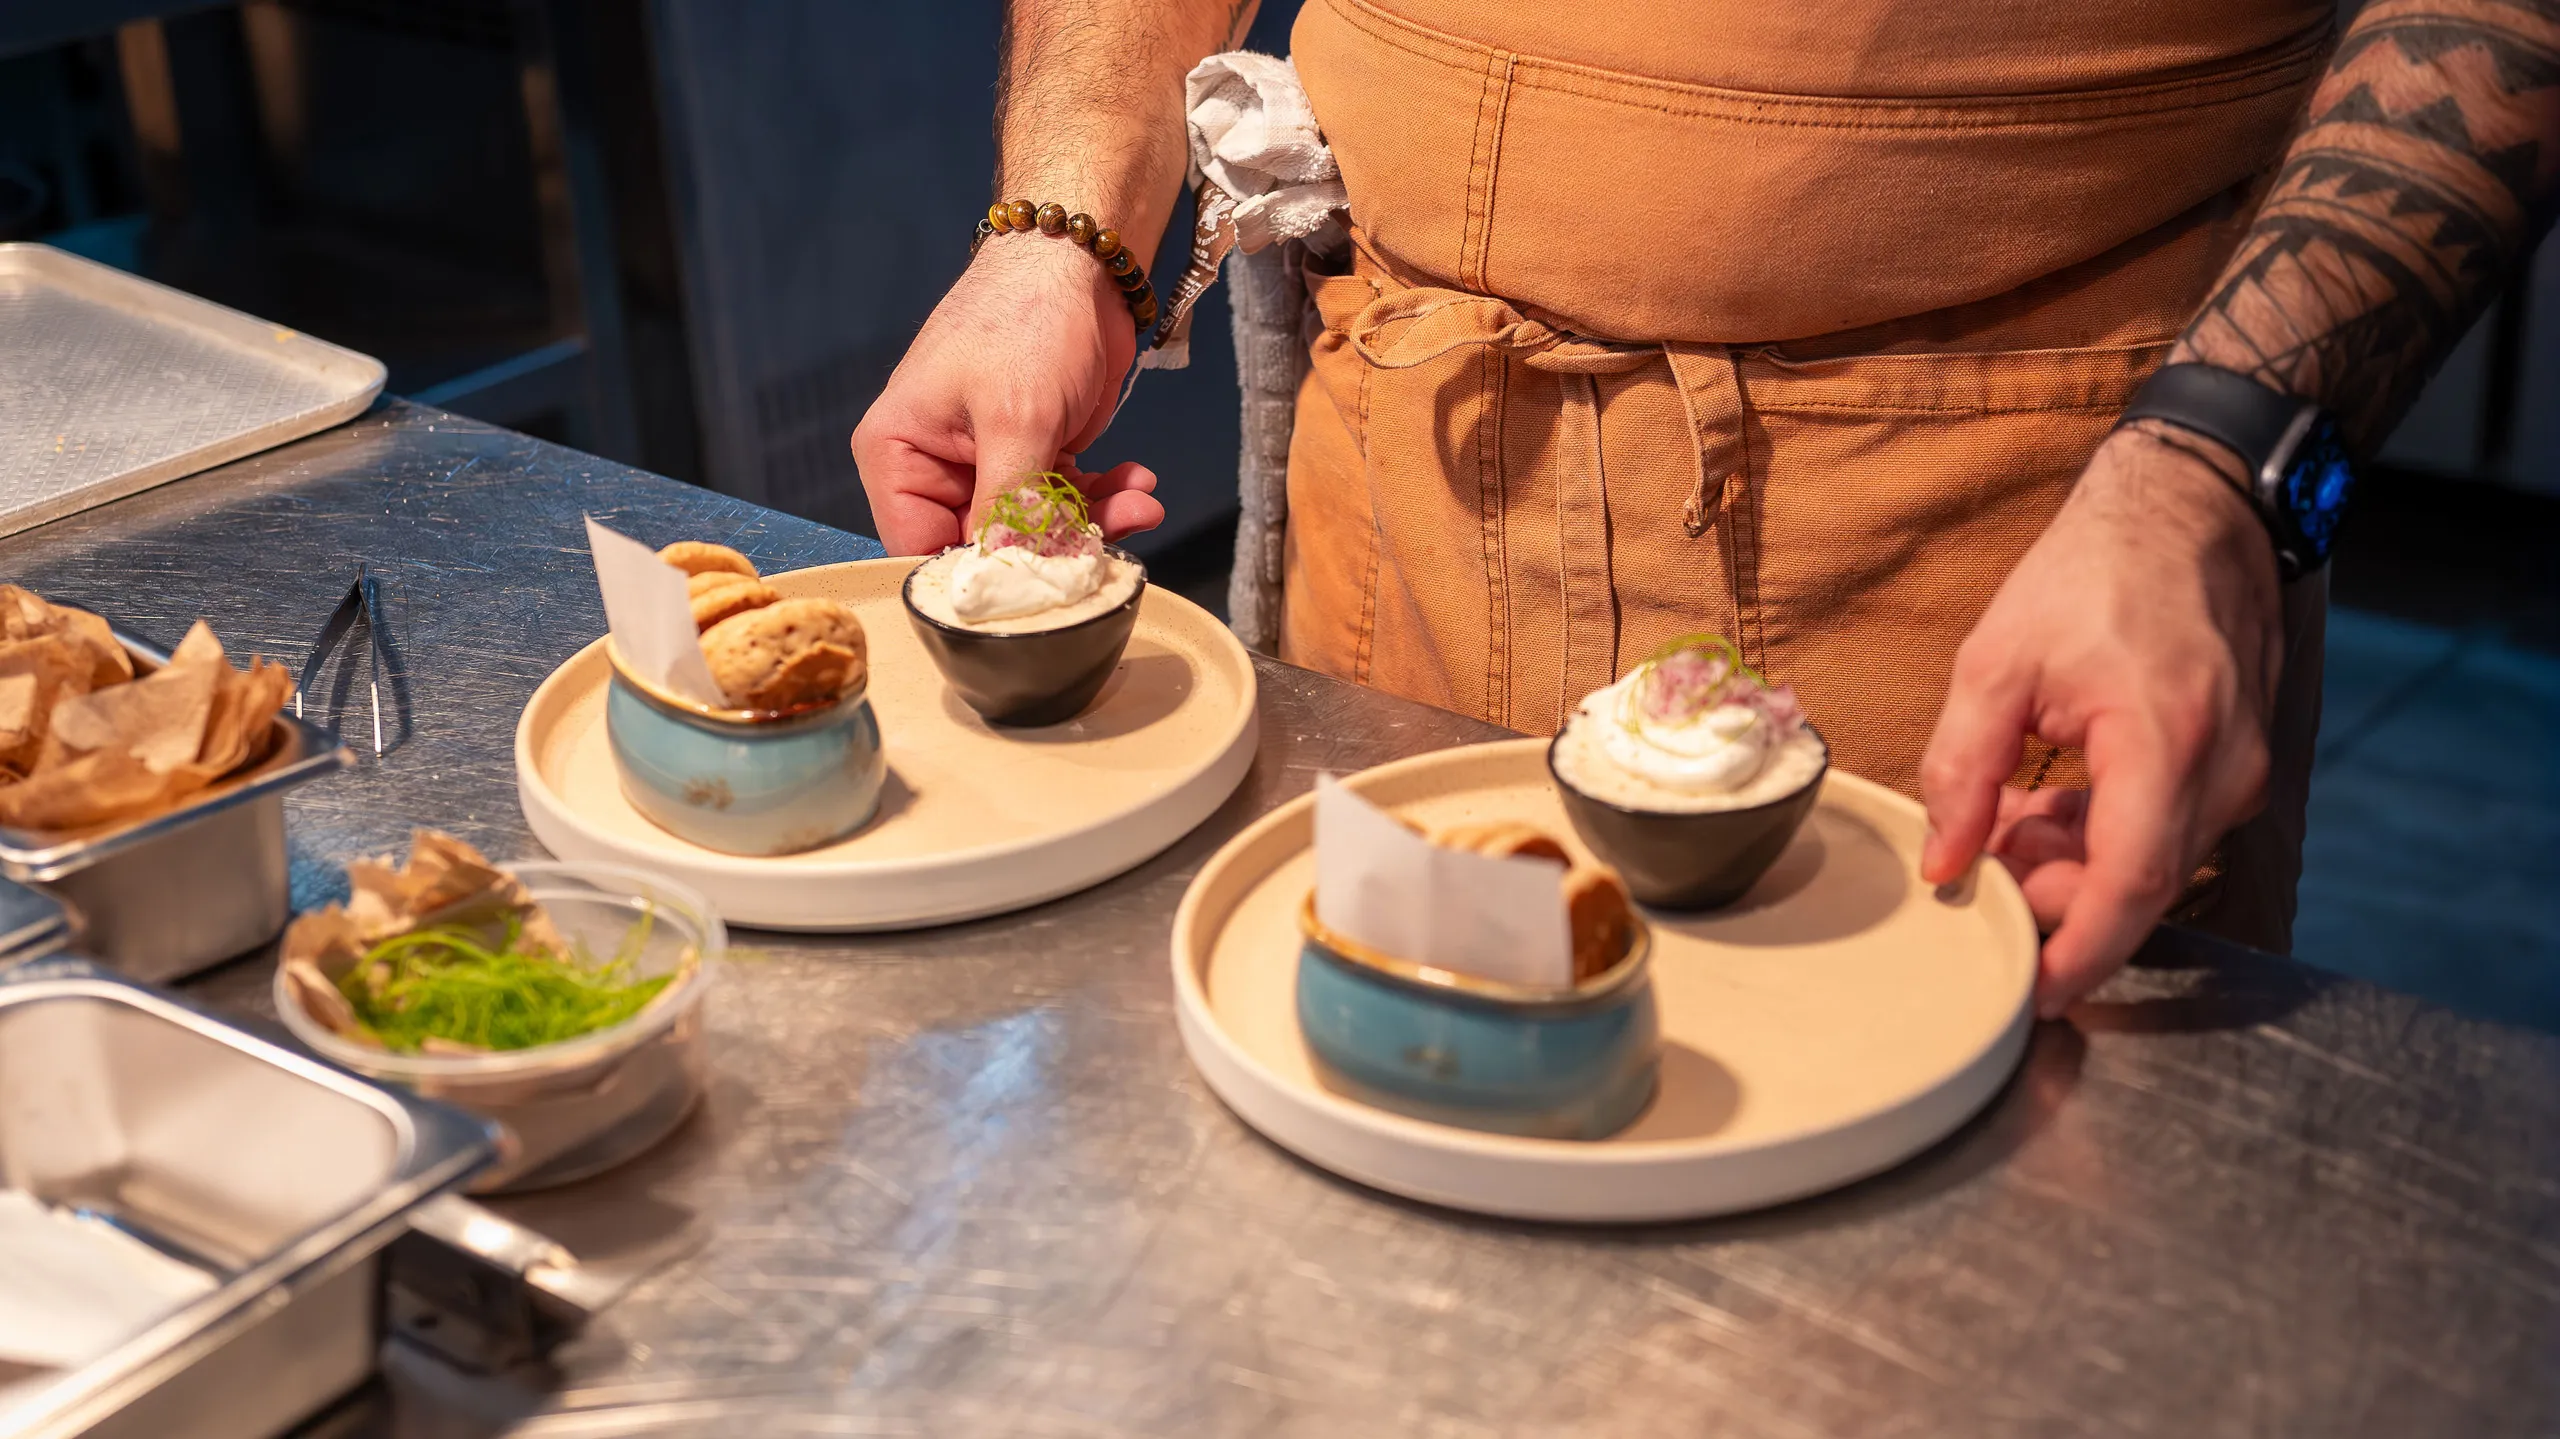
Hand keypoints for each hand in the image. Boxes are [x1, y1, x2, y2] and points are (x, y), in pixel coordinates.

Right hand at [851, 234, 1164, 554]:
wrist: (1079, 263)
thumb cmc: (1025, 322)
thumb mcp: (1016, 419)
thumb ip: (1012, 504)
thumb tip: (1012, 575)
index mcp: (898, 455)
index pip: (919, 548)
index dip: (975, 575)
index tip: (1034, 585)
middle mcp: (934, 467)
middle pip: (984, 545)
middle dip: (1052, 546)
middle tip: (1112, 539)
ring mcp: (987, 463)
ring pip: (1034, 528)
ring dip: (1092, 522)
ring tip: (1138, 502)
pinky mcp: (1034, 454)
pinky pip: (1064, 501)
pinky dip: (1103, 498)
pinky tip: (1136, 482)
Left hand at [1918, 424, 2282, 1016]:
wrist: (2191, 507)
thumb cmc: (2096, 571)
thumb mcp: (1998, 661)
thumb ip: (1963, 770)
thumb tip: (1945, 863)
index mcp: (2165, 742)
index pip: (2130, 887)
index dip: (2080, 952)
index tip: (2034, 997)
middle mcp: (2222, 769)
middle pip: (2136, 886)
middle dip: (2053, 899)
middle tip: (1980, 871)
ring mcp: (2239, 769)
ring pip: (2147, 861)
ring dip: (2069, 863)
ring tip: (2002, 818)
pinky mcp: (2233, 764)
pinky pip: (2163, 829)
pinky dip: (2099, 834)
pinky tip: (2043, 803)